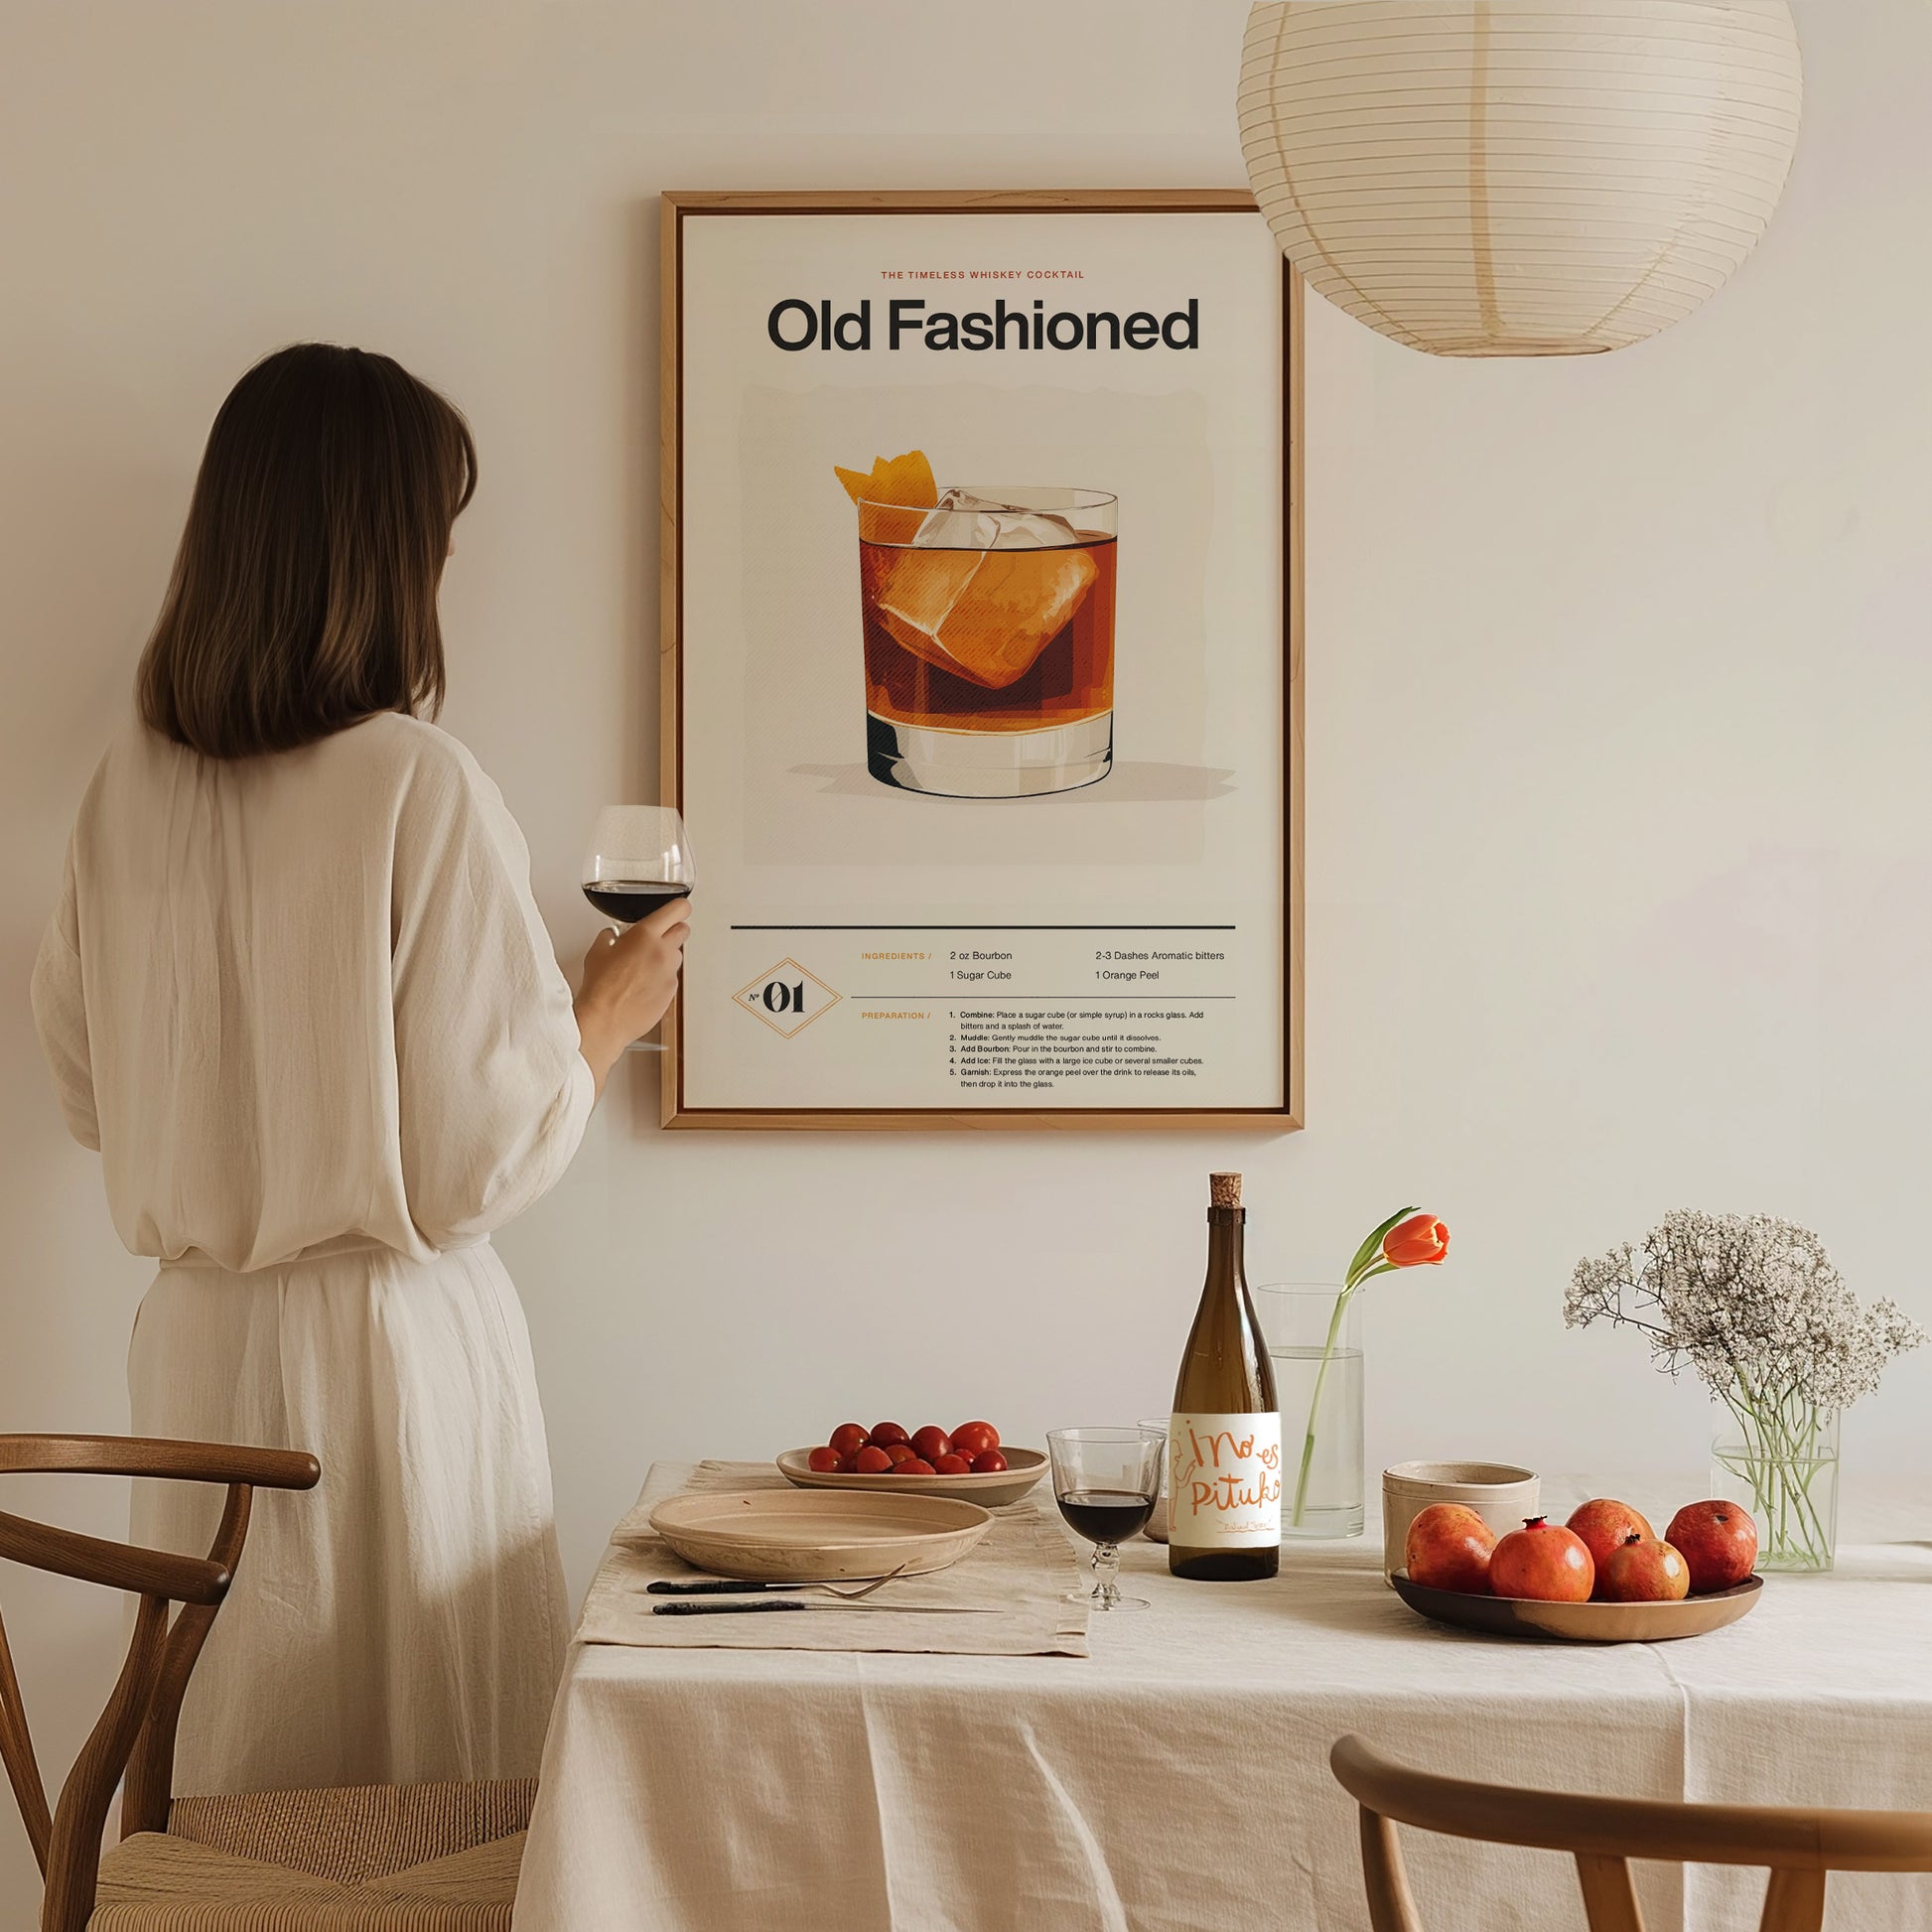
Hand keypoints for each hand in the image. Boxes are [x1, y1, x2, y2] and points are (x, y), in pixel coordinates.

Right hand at [574, 896, 689, 1094]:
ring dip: (666, 956)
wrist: (605, 1020)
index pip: (678, 910)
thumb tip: (613, 936)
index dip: (679, 908)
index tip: (678, 909)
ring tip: (644, 966)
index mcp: (645, 935)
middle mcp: (663, 952)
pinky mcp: (671, 992)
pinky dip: (662, 977)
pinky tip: (643, 985)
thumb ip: (610, 937)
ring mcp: (669, 973)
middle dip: (672, 930)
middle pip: (683, 930)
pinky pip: (672, 978)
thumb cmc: (600, 988)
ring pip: (677, 955)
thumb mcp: (597, 952)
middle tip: (658, 937)